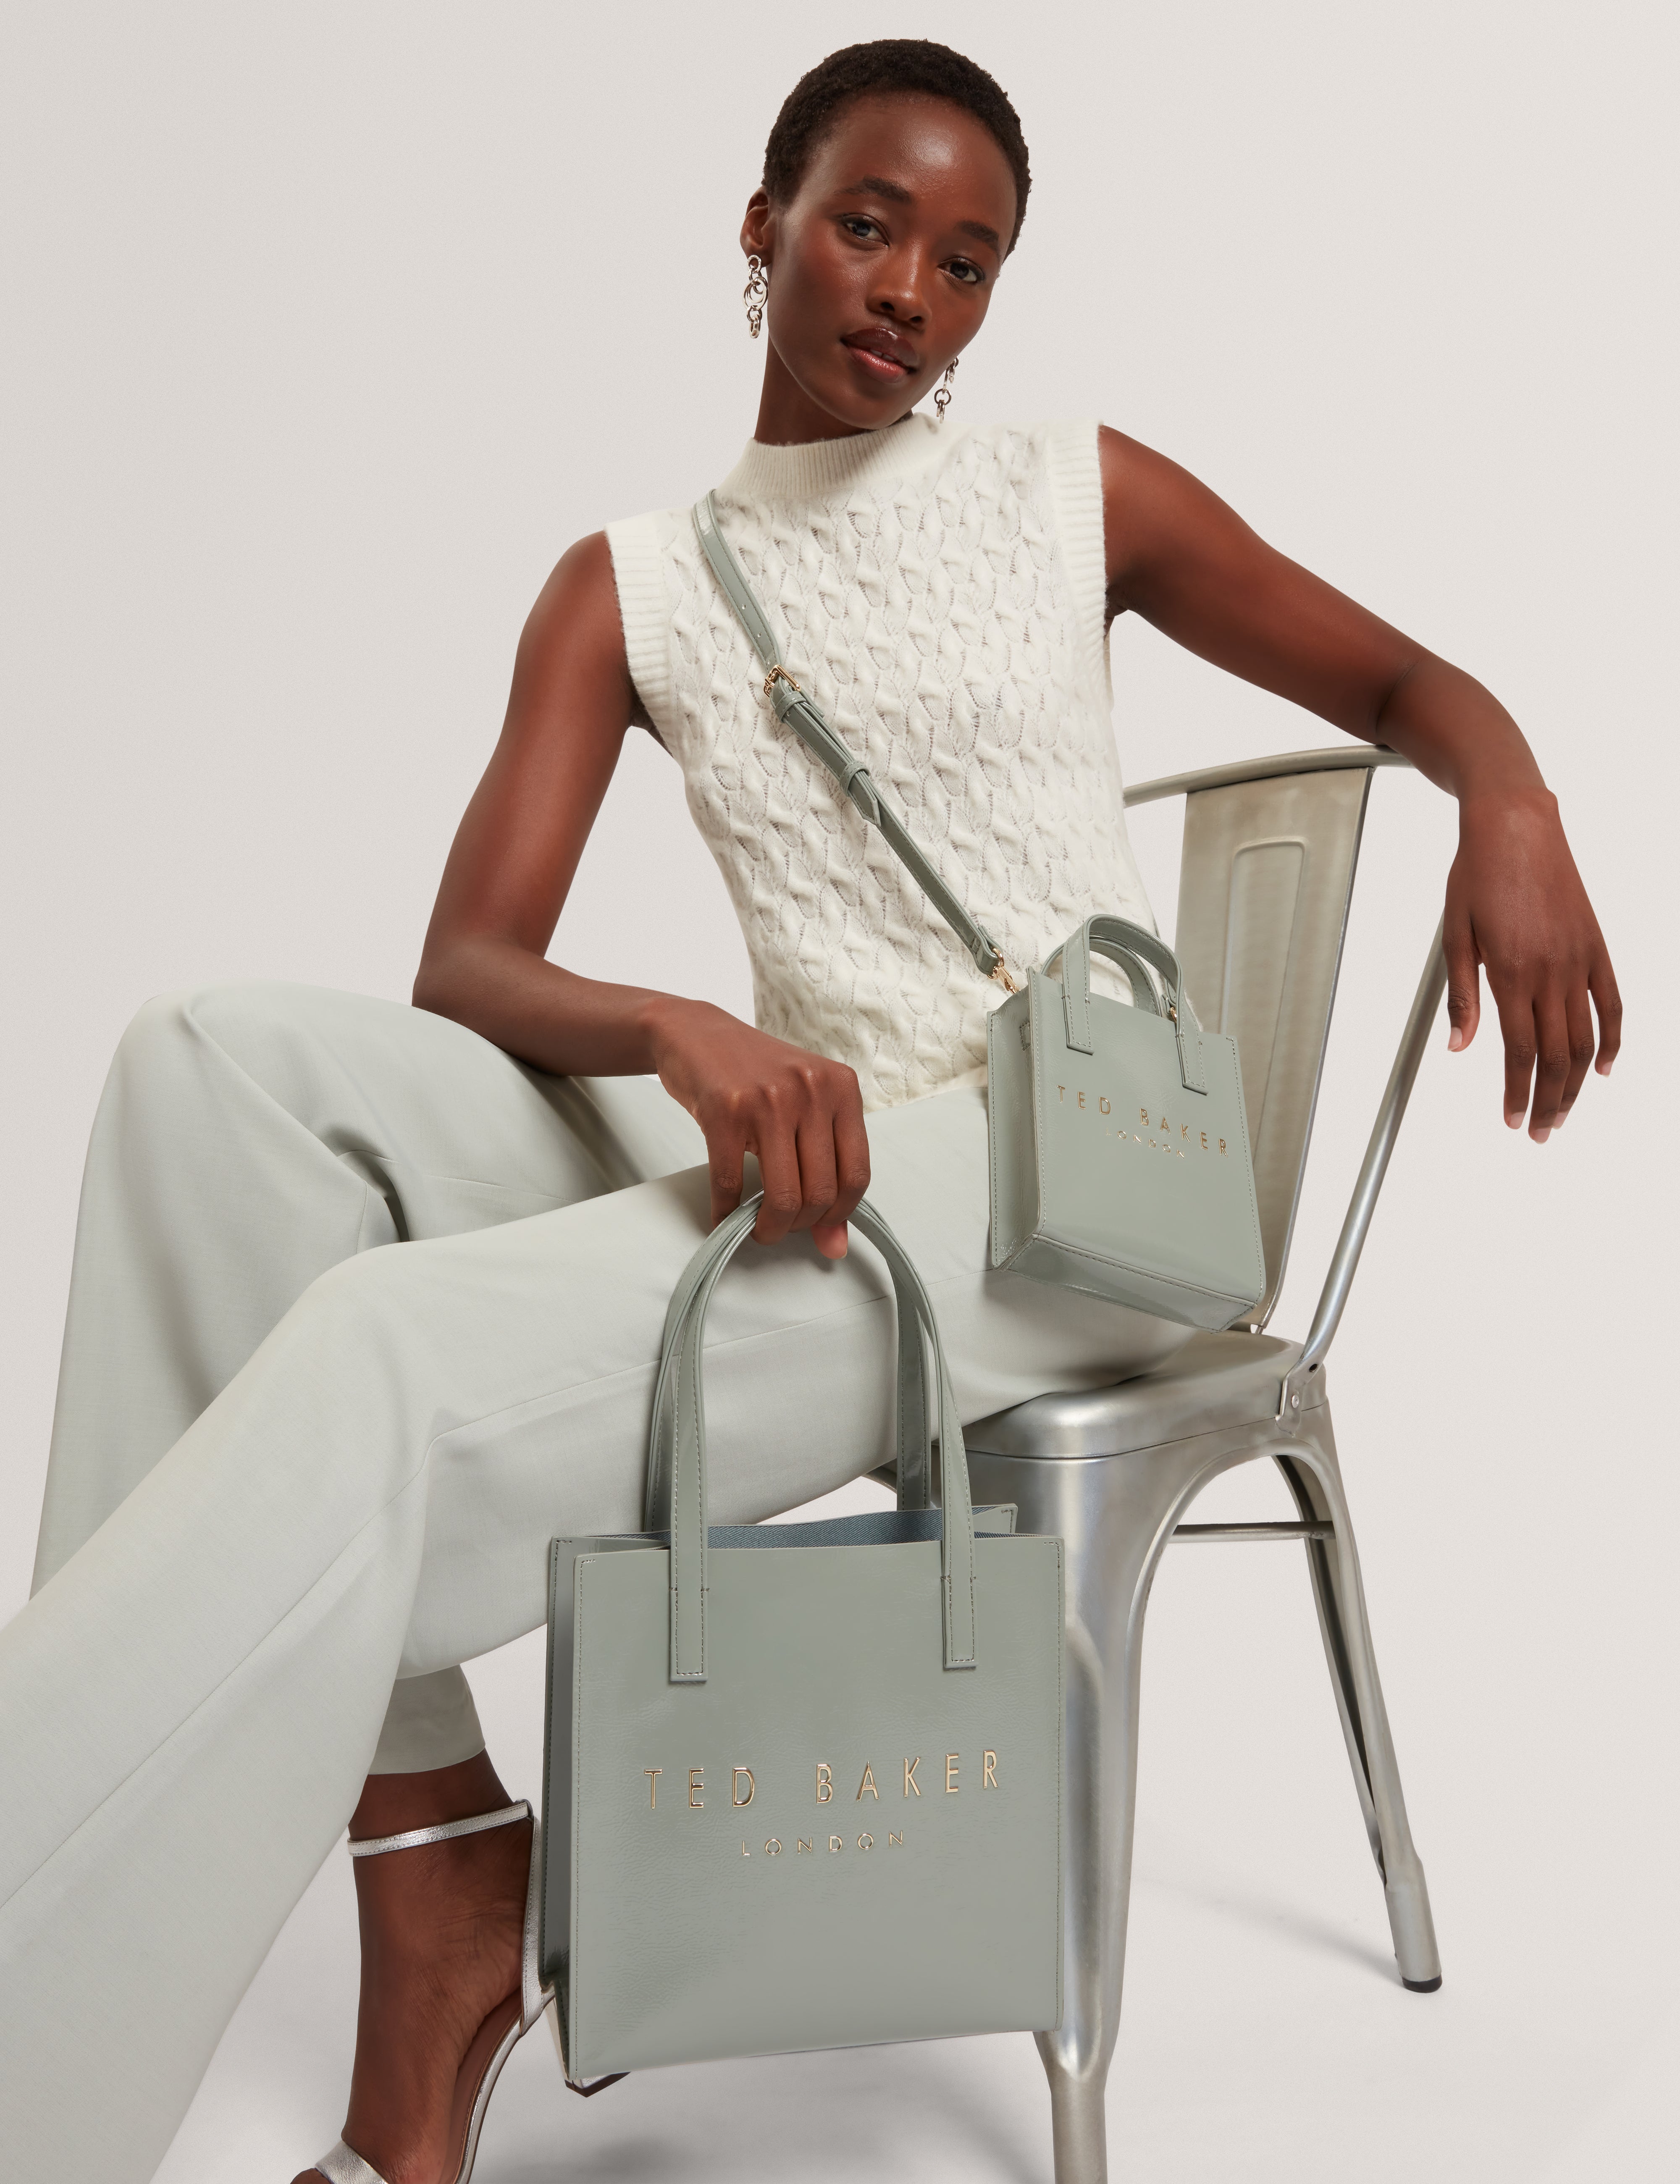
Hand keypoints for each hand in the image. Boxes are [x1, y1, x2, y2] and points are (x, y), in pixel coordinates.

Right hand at [647, 1000, 869, 1255]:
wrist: (697, 1033)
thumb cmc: (755, 1072)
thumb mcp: (802, 1107)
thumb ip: (827, 1169)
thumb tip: (836, 1245)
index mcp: (841, 1088)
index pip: (857, 1174)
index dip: (838, 1214)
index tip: (819, 1227)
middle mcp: (810, 1090)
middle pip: (821, 1191)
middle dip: (800, 1226)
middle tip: (781, 1227)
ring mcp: (768, 1099)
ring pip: (783, 1195)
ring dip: (769, 1228)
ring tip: (758, 1229)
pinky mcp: (725, 1111)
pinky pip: (731, 1183)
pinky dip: (726, 1213)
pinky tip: (724, 1217)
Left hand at [1443, 788, 1620, 1139]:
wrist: (1516, 825)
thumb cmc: (1477, 875)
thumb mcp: (1454, 934)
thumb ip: (1461, 995)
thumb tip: (1459, 1047)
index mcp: (1510, 971)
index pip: (1519, 1051)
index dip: (1517, 1093)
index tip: (1512, 1122)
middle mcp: (1550, 970)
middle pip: (1555, 1056)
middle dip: (1548, 1101)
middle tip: (1540, 1132)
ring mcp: (1578, 959)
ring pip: (1585, 1038)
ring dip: (1576, 1083)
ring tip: (1564, 1112)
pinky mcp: (1595, 946)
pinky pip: (1612, 1003)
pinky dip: (1613, 1039)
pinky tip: (1605, 1069)